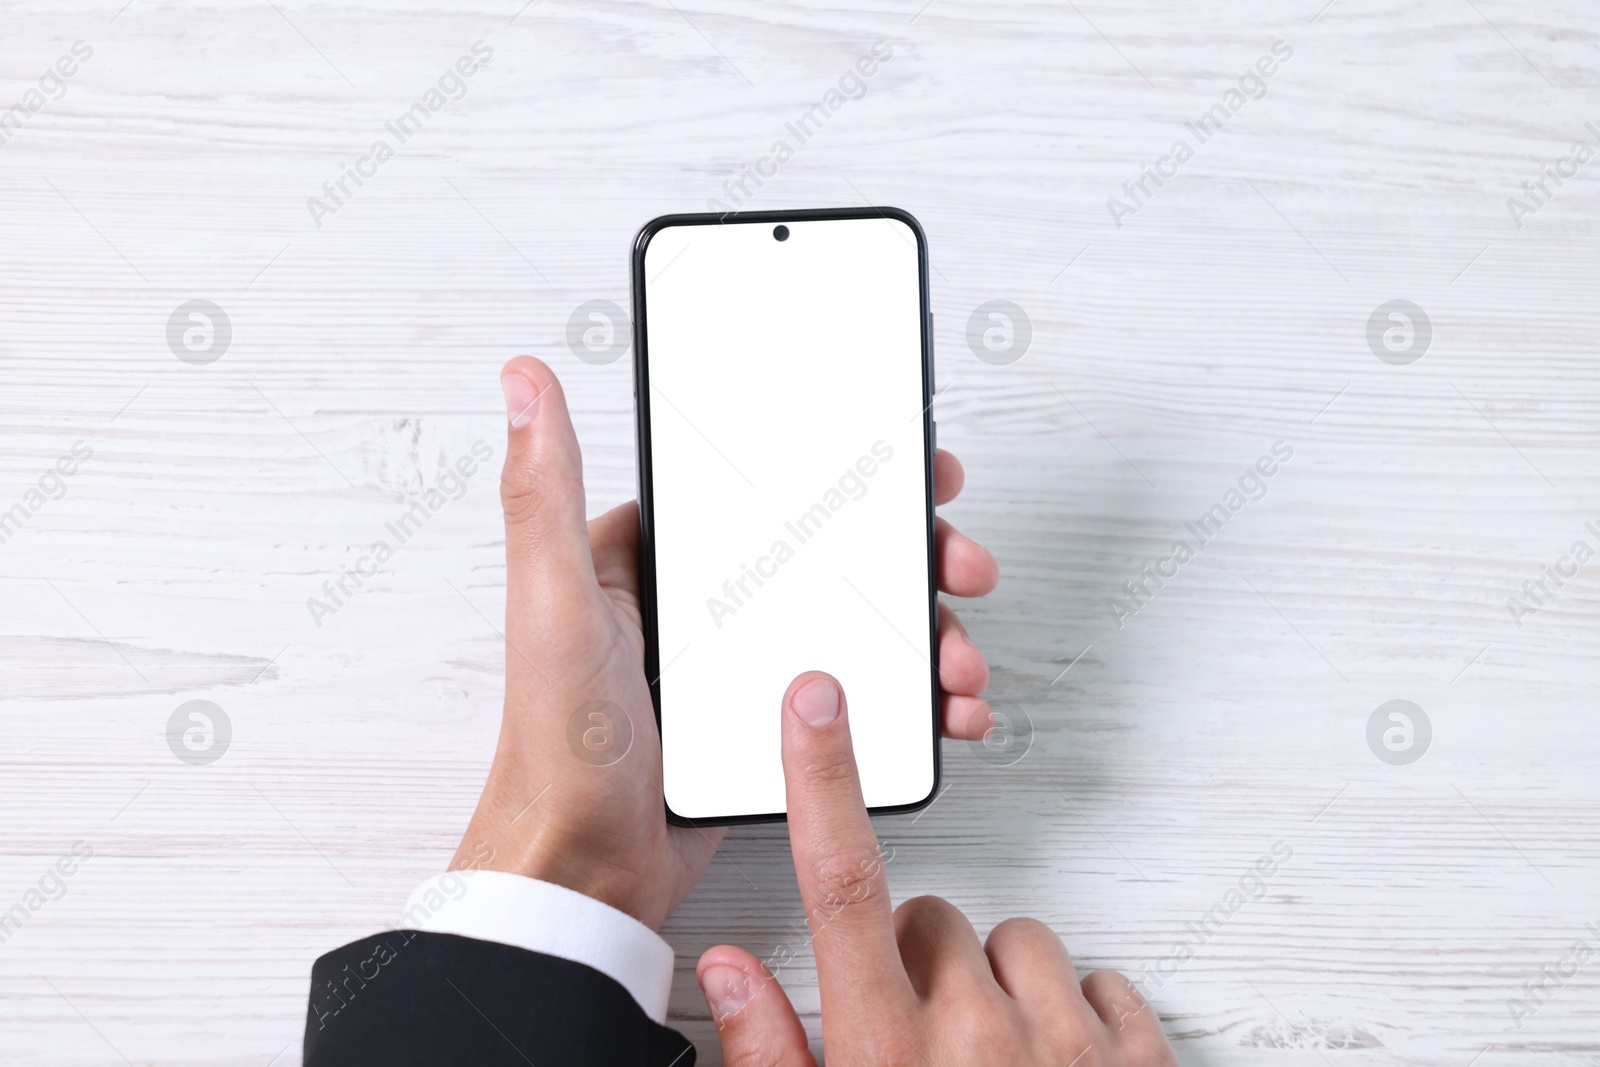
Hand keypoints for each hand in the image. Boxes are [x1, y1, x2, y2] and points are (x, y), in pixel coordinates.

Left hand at [449, 357, 999, 929]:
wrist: (581, 876)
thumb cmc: (557, 749)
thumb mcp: (552, 602)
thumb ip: (544, 491)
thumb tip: (525, 380)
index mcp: (656, 561)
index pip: (767, 489)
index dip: (850, 472)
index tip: (914, 470)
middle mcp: (705, 606)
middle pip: (834, 554)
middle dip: (913, 557)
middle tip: (962, 567)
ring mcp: (743, 668)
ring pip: (859, 625)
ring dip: (926, 631)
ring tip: (960, 661)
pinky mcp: (770, 726)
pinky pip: (859, 695)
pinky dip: (913, 699)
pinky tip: (947, 711)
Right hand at [695, 672, 1178, 1065]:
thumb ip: (770, 1057)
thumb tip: (729, 969)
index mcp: (886, 1051)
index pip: (840, 884)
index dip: (822, 781)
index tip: (815, 702)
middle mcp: (976, 1033)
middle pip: (928, 918)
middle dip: (913, 961)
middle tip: (912, 1037)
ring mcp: (1066, 1043)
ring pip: (1014, 943)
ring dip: (995, 986)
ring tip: (987, 1062)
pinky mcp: (1139, 1056)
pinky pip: (1098, 980)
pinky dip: (1073, 1013)